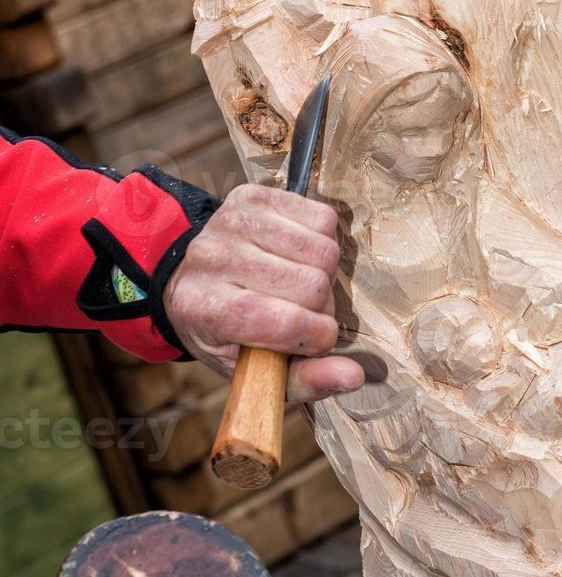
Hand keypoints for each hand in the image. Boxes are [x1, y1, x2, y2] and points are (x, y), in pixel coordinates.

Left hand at [164, 184, 364, 402]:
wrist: (192, 282)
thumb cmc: (229, 337)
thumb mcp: (259, 374)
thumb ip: (307, 380)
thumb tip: (354, 376)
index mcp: (206, 310)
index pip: (285, 322)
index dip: (317, 337)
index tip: (315, 340)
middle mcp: (211, 259)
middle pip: (313, 285)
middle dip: (321, 307)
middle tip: (303, 312)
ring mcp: (232, 221)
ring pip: (323, 251)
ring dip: (323, 274)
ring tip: (298, 286)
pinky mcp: (254, 195)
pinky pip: (323, 218)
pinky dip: (322, 242)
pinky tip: (297, 257)